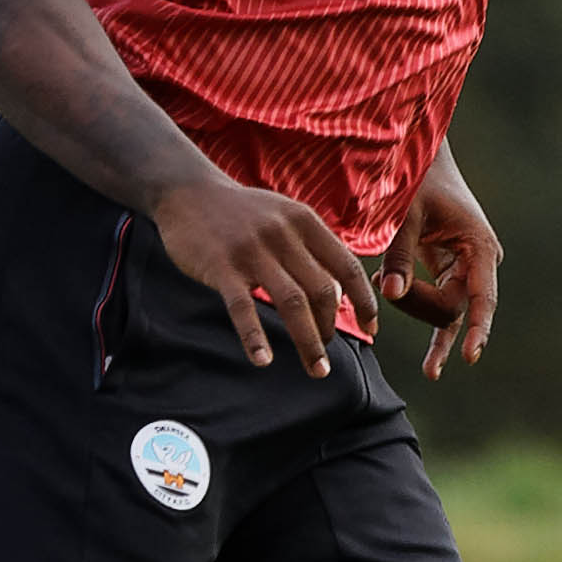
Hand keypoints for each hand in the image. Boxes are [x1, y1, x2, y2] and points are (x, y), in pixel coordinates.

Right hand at [151, 174, 385, 377]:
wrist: (189, 192)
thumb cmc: (244, 213)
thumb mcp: (285, 217)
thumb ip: (311, 249)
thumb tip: (340, 294)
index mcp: (306, 222)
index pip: (347, 266)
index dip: (364, 300)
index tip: (372, 327)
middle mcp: (284, 235)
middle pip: (322, 290)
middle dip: (330, 329)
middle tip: (326, 356)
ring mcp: (253, 251)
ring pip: (292, 303)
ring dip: (307, 342)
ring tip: (316, 369)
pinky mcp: (221, 266)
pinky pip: (242, 308)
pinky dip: (255, 337)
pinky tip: (263, 360)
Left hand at [382, 149, 503, 379]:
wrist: (421, 161)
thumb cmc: (416, 182)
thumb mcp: (405, 216)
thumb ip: (398, 255)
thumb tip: (390, 295)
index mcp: (479, 246)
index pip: (482, 297)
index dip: (478, 328)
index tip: (470, 356)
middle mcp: (480, 262)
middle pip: (454, 308)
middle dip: (418, 306)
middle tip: (382, 278)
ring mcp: (467, 269)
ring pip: (446, 312)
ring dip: (413, 307)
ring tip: (390, 296)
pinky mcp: (451, 271)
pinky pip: (442, 307)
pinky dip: (432, 328)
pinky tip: (433, 366)